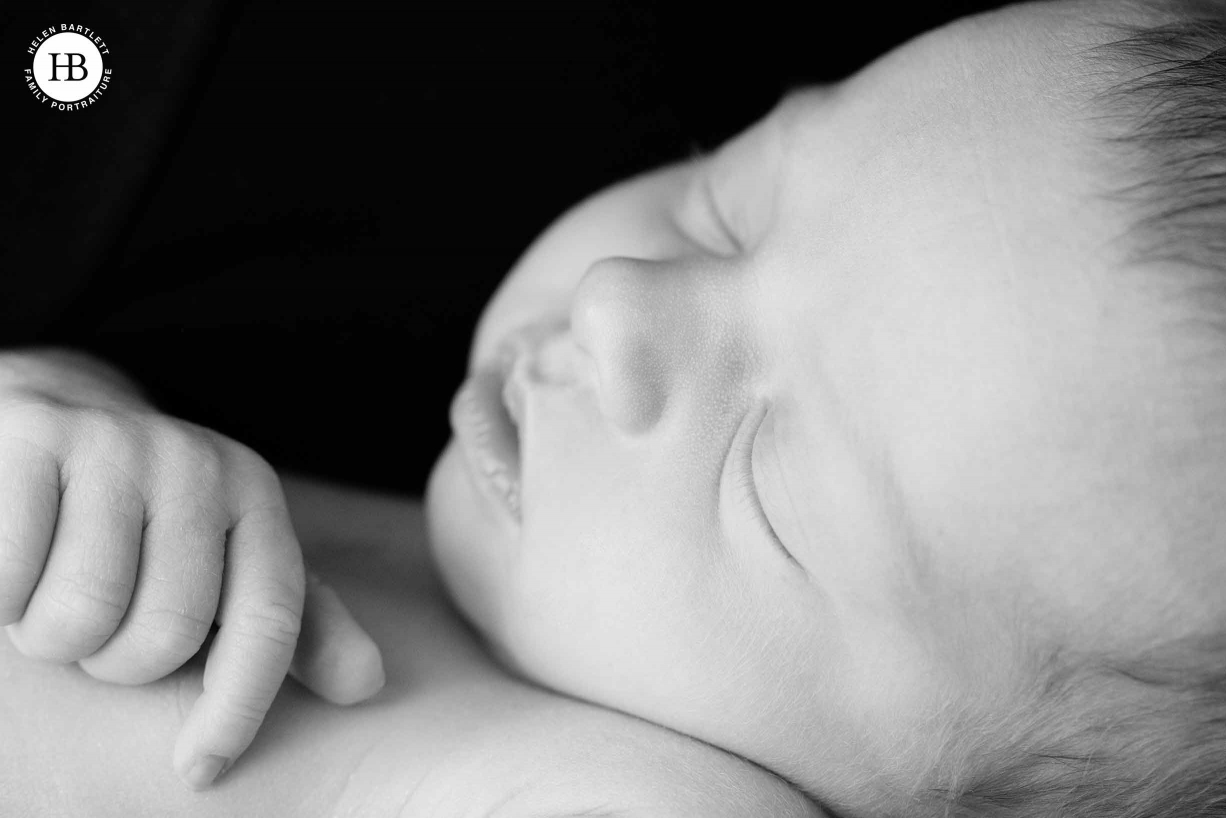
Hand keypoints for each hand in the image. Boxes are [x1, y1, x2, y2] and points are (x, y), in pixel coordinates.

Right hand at [0, 350, 384, 788]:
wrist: (59, 419)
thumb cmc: (149, 524)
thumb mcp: (232, 566)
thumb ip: (298, 627)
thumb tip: (366, 684)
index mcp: (255, 497)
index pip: (271, 619)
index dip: (238, 707)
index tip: (200, 769)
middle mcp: (198, 463)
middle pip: (167, 631)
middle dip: (118, 663)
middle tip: (99, 631)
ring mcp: (116, 444)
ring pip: (83, 615)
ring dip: (52, 636)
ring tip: (51, 597)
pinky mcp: (35, 438)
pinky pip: (11, 578)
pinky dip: (2, 599)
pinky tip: (13, 570)